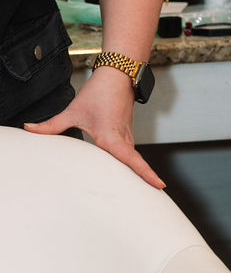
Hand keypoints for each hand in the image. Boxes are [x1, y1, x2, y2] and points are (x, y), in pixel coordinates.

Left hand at [24, 67, 164, 188]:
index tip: (159, 185)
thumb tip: (30, 129)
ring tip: (141, 190)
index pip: (132, 160)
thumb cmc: (98, 92)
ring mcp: (127, 135)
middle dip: (144, 181)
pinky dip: (131, 163)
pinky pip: (130, 152)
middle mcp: (123, 138)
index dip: (147, 173)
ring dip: (137, 173)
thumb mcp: (73, 111)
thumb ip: (52, 125)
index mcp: (112, 137)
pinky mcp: (126, 132)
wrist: (117, 74)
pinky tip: (125, 172)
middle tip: (147, 198)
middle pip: (134, 165)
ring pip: (132, 159)